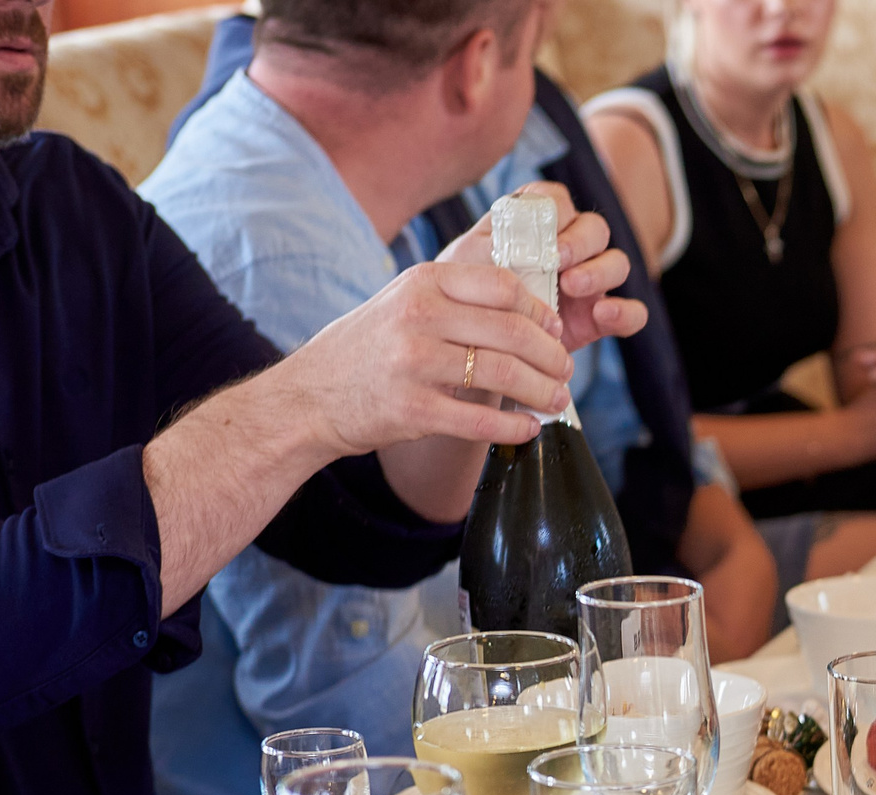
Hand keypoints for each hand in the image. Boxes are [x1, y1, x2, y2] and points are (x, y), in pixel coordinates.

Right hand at [278, 261, 573, 455]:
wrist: (309, 397)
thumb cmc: (367, 350)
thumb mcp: (403, 304)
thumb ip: (456, 302)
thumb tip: (532, 313)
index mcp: (422, 283)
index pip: (503, 287)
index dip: (540, 311)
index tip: (556, 330)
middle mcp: (418, 317)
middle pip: (512, 332)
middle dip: (551, 355)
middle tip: (566, 372)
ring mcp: (413, 363)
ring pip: (502, 374)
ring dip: (541, 391)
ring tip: (557, 400)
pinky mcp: (411, 410)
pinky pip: (480, 420)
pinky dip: (513, 427)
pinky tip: (528, 430)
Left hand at [441, 181, 647, 352]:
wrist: (470, 343)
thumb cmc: (466, 294)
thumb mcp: (469, 262)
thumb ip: (493, 241)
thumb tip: (523, 236)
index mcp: (536, 225)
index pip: (559, 201)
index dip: (559, 211)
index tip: (544, 232)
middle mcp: (569, 248)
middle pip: (595, 228)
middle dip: (580, 241)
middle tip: (557, 260)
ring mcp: (589, 282)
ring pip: (618, 263)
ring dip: (600, 271)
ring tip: (571, 287)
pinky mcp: (598, 319)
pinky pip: (632, 312)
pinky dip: (625, 312)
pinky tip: (603, 314)